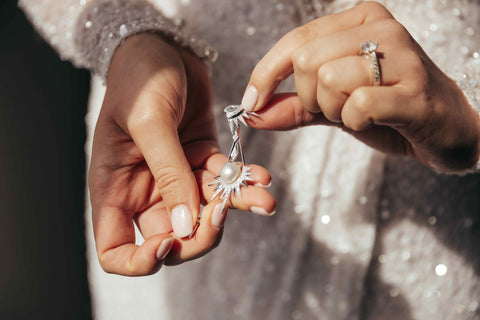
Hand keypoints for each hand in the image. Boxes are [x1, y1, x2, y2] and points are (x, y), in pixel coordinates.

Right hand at [89, 34, 274, 275]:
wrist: (164, 49)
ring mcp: (174, 179)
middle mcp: (143, 191)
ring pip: (205, 212)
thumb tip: (184, 227)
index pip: (115, 250)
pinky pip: (224, 183)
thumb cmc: (140, 77)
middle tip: (223, 214)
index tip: (167, 245)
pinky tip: (260, 177)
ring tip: (262, 198)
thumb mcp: (150, 122)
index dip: (140, 262)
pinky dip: (243, 181)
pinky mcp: (201, 162)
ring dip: (235, 207)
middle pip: (171, 239)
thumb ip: (167, 173)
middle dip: (201, 235)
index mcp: (114, 188)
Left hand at [241, 2, 479, 171]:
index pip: (294, 41)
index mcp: (359, 20)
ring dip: (334, 110)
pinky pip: (358, 104)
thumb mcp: (333, 103)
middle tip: (335, 108)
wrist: (446, 128)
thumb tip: (252, 113)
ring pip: (328, 80)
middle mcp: (380, 28)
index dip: (265, 75)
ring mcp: (401, 55)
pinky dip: (354, 121)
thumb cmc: (388, 109)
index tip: (251, 102)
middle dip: (309, 97)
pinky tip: (373, 120)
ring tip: (359, 113)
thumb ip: (292, 106)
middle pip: (306, 61)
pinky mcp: (414, 90)